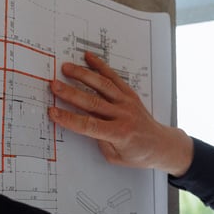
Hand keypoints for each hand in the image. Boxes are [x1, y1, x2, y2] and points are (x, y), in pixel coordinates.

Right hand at [48, 52, 192, 176]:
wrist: (161, 144)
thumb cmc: (137, 153)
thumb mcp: (115, 156)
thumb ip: (99, 140)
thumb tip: (82, 121)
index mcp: (119, 134)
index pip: (88, 125)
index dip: (69, 118)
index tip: (53, 112)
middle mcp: (123, 115)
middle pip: (93, 102)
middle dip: (71, 93)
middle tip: (54, 85)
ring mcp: (127, 102)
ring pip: (102, 85)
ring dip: (83, 75)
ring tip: (66, 68)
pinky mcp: (129, 93)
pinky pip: (114, 77)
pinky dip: (100, 66)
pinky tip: (88, 58)